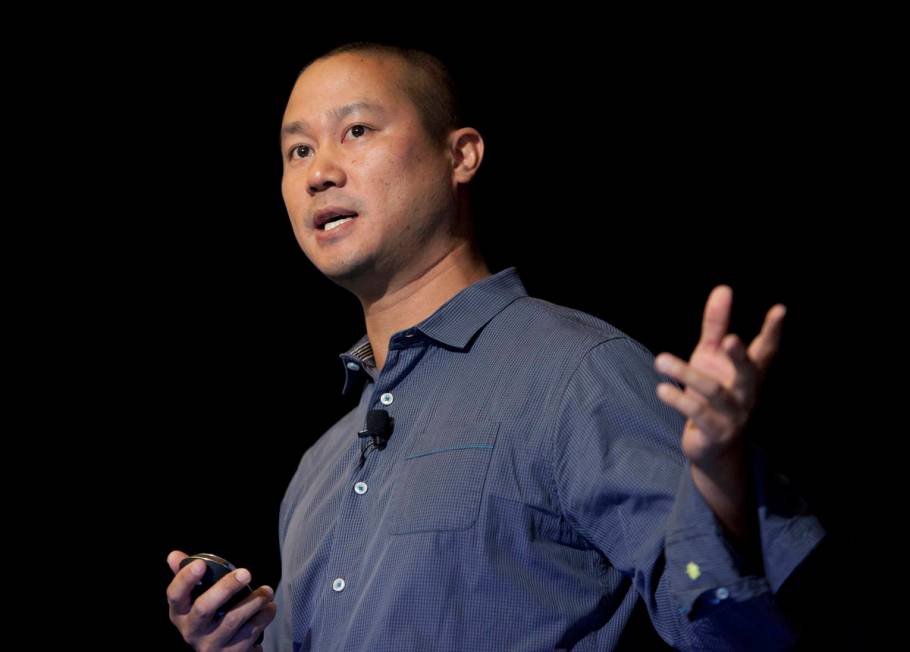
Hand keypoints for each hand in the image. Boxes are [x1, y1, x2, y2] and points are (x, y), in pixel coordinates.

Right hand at [166, 550, 276, 650]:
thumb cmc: (208, 616)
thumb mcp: (194, 599)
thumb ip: (186, 576)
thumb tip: (173, 555)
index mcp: (180, 613)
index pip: (174, 595)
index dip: (185, 579)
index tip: (201, 564)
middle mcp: (192, 631)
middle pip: (204, 608)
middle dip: (225, 588)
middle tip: (246, 572)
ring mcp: (212, 645)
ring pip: (232, 620)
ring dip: (253, 602)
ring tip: (267, 591)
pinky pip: (250, 632)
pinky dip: (264, 616)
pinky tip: (269, 607)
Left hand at [653, 285, 785, 473]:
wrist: (713, 448)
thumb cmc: (713, 394)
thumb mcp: (710, 356)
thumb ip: (715, 325)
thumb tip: (723, 288)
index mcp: (750, 374)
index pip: (766, 350)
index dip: (773, 331)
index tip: (780, 309)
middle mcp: (746, 394)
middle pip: (748, 373)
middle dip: (739, 357)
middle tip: (730, 338)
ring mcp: (733, 416)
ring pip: (713, 392)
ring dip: (686, 375)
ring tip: (660, 360)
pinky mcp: (715, 433)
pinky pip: (698, 415)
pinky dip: (679, 401)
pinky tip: (662, 389)